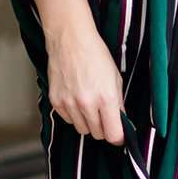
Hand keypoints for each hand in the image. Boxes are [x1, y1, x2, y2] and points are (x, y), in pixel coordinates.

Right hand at [44, 22, 126, 144]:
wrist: (70, 40)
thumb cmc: (94, 55)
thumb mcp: (115, 78)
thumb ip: (118, 103)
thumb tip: (121, 122)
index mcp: (106, 98)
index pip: (114, 134)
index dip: (118, 137)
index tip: (119, 135)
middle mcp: (87, 104)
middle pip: (98, 134)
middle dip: (103, 128)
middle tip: (104, 116)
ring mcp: (69, 104)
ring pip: (82, 129)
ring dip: (88, 123)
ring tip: (89, 105)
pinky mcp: (56, 101)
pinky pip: (68, 120)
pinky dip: (73, 115)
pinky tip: (76, 100)